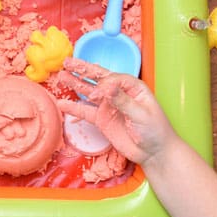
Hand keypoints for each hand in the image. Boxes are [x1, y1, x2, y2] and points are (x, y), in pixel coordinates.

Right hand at [56, 58, 177, 166]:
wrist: (154, 153)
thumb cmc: (155, 131)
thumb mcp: (142, 115)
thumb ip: (123, 101)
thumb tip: (107, 86)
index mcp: (132, 87)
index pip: (114, 79)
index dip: (103, 84)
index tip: (97, 94)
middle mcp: (118, 93)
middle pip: (98, 78)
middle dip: (83, 70)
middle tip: (67, 62)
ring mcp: (108, 105)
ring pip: (88, 91)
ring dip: (75, 83)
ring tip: (61, 75)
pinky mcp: (101, 119)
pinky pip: (85, 111)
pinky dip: (73, 107)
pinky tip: (62, 103)